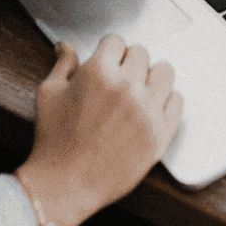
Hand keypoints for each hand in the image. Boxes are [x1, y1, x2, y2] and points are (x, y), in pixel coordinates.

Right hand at [15, 36, 181, 225]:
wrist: (65, 184)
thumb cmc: (53, 141)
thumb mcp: (49, 94)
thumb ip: (63, 65)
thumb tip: (65, 47)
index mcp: (99, 72)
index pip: (117, 40)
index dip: (109, 50)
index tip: (108, 60)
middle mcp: (127, 86)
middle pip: (142, 53)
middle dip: (129, 62)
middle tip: (119, 79)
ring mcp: (147, 110)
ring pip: (165, 71)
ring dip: (152, 76)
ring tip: (140, 89)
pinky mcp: (161, 133)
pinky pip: (177, 100)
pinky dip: (166, 100)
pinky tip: (151, 107)